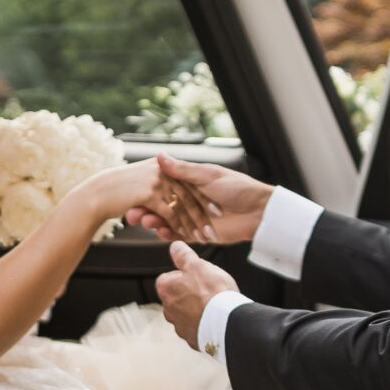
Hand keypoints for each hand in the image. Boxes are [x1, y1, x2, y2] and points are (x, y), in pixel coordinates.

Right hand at [78, 159, 203, 240]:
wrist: (97, 193)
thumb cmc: (120, 188)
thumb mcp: (148, 180)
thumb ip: (167, 173)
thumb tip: (172, 167)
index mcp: (165, 167)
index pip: (190, 183)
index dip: (203, 198)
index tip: (218, 211)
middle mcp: (163, 172)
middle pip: (189, 195)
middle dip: (203, 213)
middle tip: (215, 228)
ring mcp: (156, 182)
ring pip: (181, 205)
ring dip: (193, 223)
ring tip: (202, 237)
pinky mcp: (148, 195)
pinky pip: (168, 213)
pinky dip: (177, 226)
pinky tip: (184, 237)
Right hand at [125, 155, 274, 244]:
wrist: (258, 211)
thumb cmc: (237, 187)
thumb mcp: (208, 175)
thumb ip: (182, 169)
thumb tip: (159, 155)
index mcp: (191, 182)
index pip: (164, 187)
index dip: (148, 191)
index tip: (131, 193)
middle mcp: (191, 199)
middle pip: (163, 205)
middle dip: (147, 209)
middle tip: (131, 213)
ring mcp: (194, 217)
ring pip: (169, 220)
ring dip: (155, 222)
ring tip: (144, 222)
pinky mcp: (200, 233)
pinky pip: (181, 235)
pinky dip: (170, 234)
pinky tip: (159, 233)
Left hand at [155, 240, 235, 346]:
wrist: (226, 321)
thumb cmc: (212, 292)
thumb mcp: (198, 265)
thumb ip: (184, 256)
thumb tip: (174, 247)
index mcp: (166, 289)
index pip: (168, 277)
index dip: (184, 274)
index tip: (197, 275)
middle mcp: (168, 309)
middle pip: (177, 296)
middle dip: (189, 293)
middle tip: (208, 289)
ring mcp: (179, 326)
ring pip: (186, 313)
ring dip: (196, 309)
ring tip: (213, 304)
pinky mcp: (191, 338)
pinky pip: (195, 327)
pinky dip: (203, 322)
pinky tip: (215, 317)